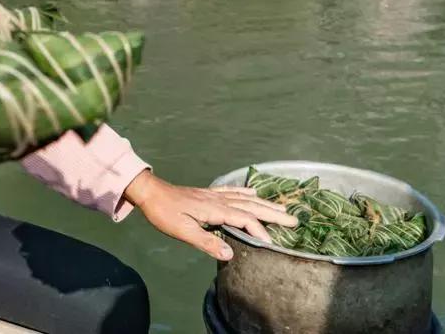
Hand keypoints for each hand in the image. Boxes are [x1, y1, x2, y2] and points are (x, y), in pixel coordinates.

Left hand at [122, 170, 297, 260]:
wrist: (150, 192)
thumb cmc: (164, 214)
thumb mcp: (183, 231)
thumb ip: (207, 242)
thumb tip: (231, 255)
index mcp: (215, 209)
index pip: (245, 220)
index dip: (260, 232)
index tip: (272, 244)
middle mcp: (219, 200)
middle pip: (251, 206)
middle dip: (273, 213)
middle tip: (294, 220)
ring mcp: (214, 194)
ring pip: (245, 198)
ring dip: (265, 203)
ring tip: (282, 208)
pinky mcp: (207, 193)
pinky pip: (232, 191)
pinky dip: (246, 192)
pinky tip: (253, 192)